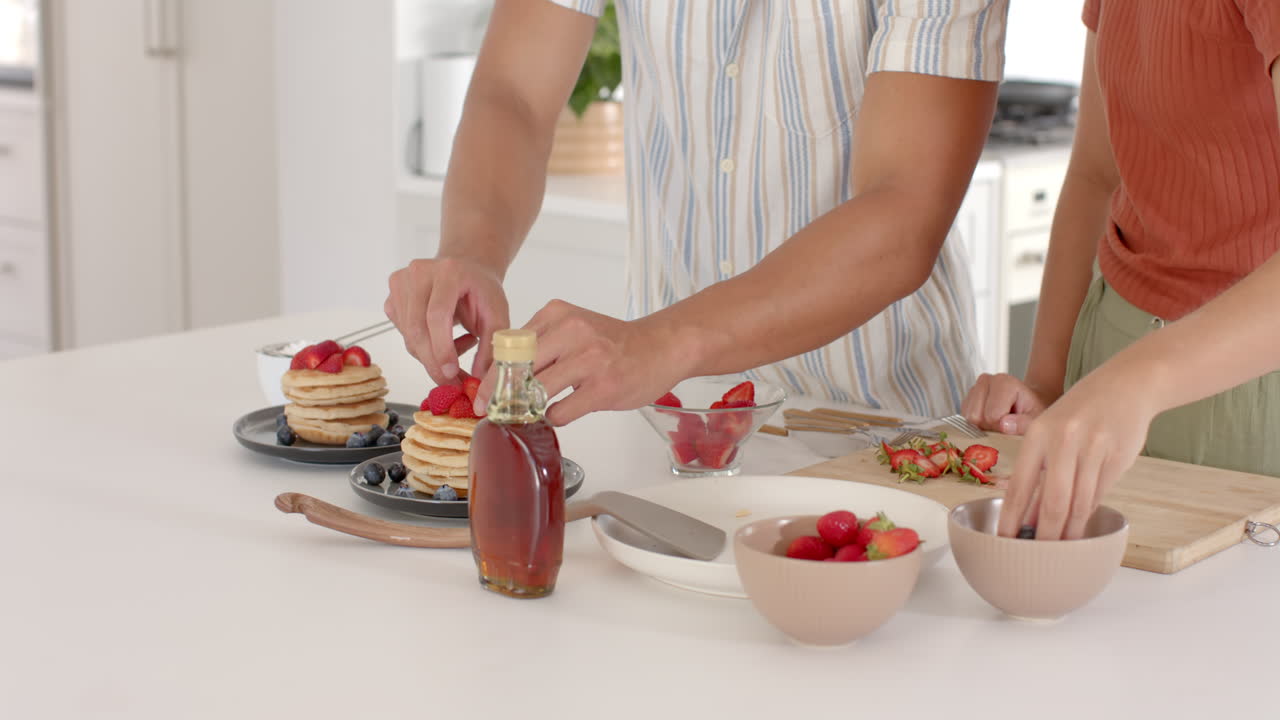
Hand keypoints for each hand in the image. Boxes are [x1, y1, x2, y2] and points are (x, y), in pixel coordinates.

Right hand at [385, 257, 509, 383]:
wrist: (466, 268)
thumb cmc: (481, 290)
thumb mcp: (497, 313)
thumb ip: (491, 345)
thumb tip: (478, 379)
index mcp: (449, 272)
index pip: (437, 314)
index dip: (442, 347)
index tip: (451, 372)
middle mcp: (419, 273)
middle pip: (417, 327)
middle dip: (433, 361)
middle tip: (451, 382)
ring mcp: (402, 283)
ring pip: (409, 335)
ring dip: (431, 355)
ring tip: (460, 347)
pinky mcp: (392, 297)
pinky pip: (404, 333)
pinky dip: (423, 346)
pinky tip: (445, 337)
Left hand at [476, 300, 688, 425]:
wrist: (661, 346)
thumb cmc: (613, 341)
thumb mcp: (574, 326)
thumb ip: (541, 342)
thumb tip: (501, 375)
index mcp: (557, 314)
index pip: (509, 345)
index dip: (493, 373)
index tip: (484, 393)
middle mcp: (571, 332)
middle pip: (518, 368)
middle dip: (501, 394)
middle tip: (494, 410)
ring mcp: (588, 360)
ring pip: (537, 391)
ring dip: (528, 408)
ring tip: (531, 412)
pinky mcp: (602, 388)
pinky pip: (560, 411)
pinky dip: (555, 416)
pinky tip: (564, 411)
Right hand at [961, 373, 1052, 433]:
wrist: (1028, 402)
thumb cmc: (1033, 411)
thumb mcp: (1036, 419)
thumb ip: (1024, 423)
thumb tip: (1004, 425)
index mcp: (1004, 382)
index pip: (991, 416)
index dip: (1002, 426)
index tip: (1014, 423)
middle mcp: (986, 380)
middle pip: (975, 417)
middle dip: (989, 426)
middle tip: (1005, 423)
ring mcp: (974, 387)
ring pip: (967, 418)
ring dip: (982, 426)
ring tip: (998, 420)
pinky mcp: (967, 397)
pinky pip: (964, 418)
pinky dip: (976, 424)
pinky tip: (989, 419)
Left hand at [997, 370, 1155, 540]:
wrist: (1125, 386)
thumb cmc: (1080, 413)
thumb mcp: (1050, 430)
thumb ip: (1040, 469)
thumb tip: (1029, 516)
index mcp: (1038, 434)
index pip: (1021, 485)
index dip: (1013, 517)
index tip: (1006, 539)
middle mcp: (1064, 440)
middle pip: (1054, 501)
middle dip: (1046, 534)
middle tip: (1039, 555)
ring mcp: (1093, 449)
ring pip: (1080, 503)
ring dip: (1070, 530)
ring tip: (1062, 548)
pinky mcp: (1118, 457)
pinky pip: (1099, 495)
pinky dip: (1088, 514)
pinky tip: (1081, 526)